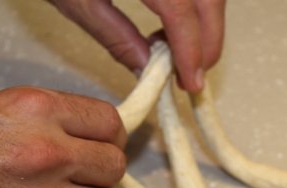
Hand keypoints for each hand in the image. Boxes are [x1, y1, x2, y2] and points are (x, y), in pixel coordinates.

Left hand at [50, 0, 225, 92]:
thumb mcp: (78, 2)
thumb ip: (116, 36)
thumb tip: (147, 68)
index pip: (180, 10)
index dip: (191, 49)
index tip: (191, 80)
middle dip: (208, 39)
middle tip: (191, 74)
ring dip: (204, 22)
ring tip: (178, 52)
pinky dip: (195, 5)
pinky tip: (173, 23)